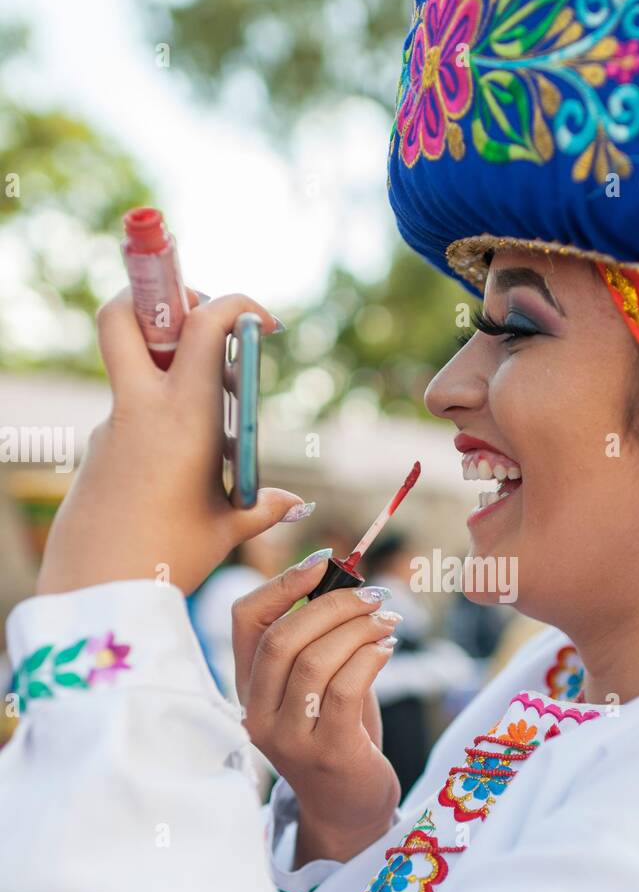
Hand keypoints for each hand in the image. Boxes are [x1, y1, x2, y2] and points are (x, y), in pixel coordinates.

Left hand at [37, 288, 305, 596]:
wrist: (93, 591)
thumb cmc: (167, 560)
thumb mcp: (225, 528)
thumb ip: (262, 506)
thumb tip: (293, 502)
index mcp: (183, 415)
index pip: (204, 323)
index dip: (235, 304)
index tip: (263, 322)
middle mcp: (140, 408)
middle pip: (125, 315)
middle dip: (160, 300)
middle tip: (201, 324)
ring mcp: (111, 425)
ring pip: (135, 368)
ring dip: (171, 370)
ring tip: (216, 427)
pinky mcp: (97, 449)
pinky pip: (132, 413)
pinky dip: (161, 418)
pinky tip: (182, 468)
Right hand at [232, 556, 402, 866]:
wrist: (349, 808)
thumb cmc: (338, 734)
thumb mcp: (318, 685)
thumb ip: (323, 641)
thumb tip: (349, 584)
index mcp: (247, 688)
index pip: (246, 621)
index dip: (283, 583)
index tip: (324, 562)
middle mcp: (257, 713)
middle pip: (282, 639)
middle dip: (332, 605)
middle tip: (374, 595)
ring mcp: (287, 737)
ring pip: (314, 662)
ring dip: (358, 630)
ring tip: (388, 621)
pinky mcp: (326, 753)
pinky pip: (344, 690)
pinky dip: (369, 659)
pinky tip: (387, 650)